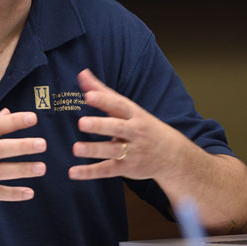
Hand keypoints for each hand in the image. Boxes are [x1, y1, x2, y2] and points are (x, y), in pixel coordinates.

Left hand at [68, 69, 192, 180]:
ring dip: (93, 150)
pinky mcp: (125, 169)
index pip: (119, 105)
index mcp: (134, 115)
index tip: (89, 95)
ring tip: (76, 148)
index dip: (104, 100)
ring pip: (112, 150)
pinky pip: (106, 170)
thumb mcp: (128, 108)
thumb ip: (103, 92)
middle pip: (117, 128)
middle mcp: (134, 133)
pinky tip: (73, 172)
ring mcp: (131, 152)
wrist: (174, 157)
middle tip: (82, 123)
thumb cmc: (143, 126)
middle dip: (100, 125)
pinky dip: (89, 172)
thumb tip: (82, 73)